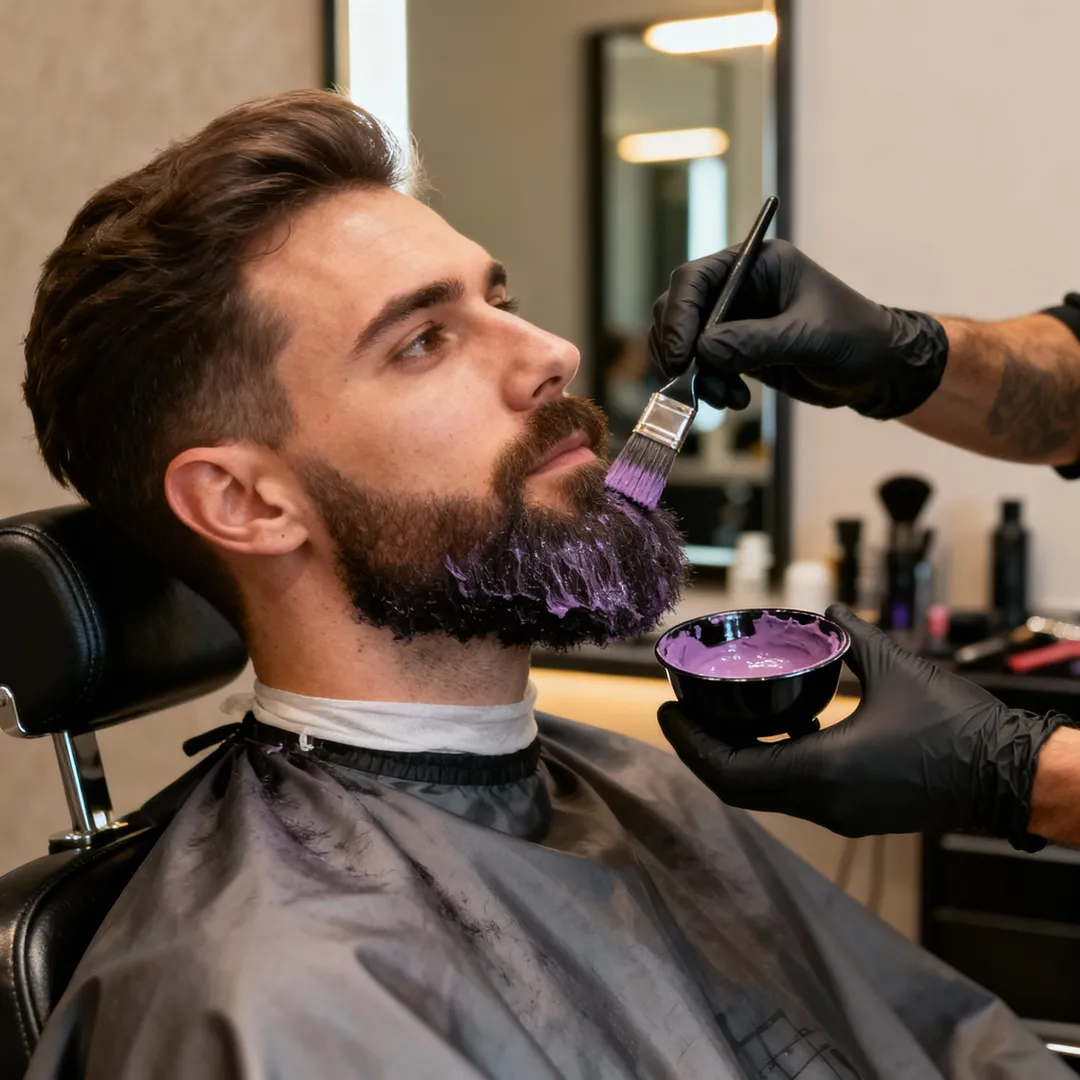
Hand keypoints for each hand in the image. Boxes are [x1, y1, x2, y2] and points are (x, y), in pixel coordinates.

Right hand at [650, 240, 949, 418]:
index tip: (679, 355)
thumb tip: (703, 351)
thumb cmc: (857, 340)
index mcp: (757, 264)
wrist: (879, 372)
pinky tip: (734, 399)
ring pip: (686, 343)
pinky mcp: (736, 350)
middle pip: (680, 310)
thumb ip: (755, 342)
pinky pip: (702, 366)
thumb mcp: (808, 338)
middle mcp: (740, 287)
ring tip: (723, 396)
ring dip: (695, 374)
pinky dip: (708, 386)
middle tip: (691, 381)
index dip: (679, 315)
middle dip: (680, 349)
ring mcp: (736, 320)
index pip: (696, 279)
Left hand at [658, 605, 1071, 848]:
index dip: (689, 743)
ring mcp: (839, 812)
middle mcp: (821, 802)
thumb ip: (852, 635)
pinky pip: (794, 790)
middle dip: (702, 750)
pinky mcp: (856, 810)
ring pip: (764, 792)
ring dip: (735, 758)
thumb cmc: (957, 725)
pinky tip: (781, 722)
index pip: (729, 771)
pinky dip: (771, 761)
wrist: (1011, 777)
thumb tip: (828, 608)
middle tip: (681, 711)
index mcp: (820, 771)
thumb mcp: (895, 669)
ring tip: (718, 715)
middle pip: (737, 786)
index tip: (666, 710)